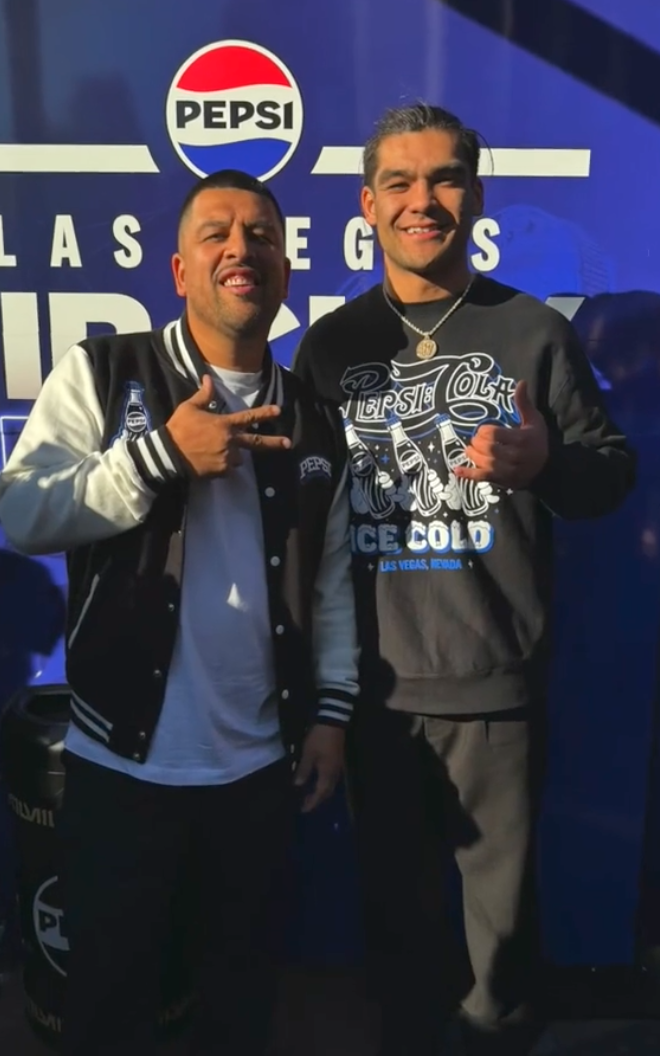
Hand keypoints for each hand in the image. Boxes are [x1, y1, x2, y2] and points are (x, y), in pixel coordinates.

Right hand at [165, 375, 290, 476]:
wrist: (168, 454)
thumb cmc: (178, 429)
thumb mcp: (189, 408)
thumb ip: (203, 395)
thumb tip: (209, 378)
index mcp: (224, 424)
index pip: (248, 416)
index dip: (264, 412)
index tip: (279, 410)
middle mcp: (230, 441)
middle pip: (256, 442)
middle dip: (274, 442)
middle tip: (289, 443)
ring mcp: (227, 458)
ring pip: (238, 458)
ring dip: (233, 456)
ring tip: (217, 453)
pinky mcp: (221, 472)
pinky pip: (227, 470)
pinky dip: (222, 467)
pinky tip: (210, 463)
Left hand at [294, 724, 345, 813]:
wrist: (333, 721)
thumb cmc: (319, 738)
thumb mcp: (308, 754)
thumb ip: (304, 770)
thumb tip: (298, 785)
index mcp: (327, 773)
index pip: (320, 793)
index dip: (312, 802)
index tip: (304, 810)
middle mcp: (335, 773)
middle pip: (328, 791)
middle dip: (318, 800)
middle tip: (306, 804)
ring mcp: (338, 766)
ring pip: (331, 785)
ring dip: (321, 792)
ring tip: (311, 794)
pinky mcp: (338, 759)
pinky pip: (332, 777)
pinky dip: (324, 783)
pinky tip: (318, 780)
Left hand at [454, 380, 547, 489]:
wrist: (547, 467)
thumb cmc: (538, 440)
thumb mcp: (534, 420)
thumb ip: (524, 403)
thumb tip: (521, 382)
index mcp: (522, 439)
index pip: (496, 435)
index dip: (484, 431)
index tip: (482, 430)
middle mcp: (516, 456)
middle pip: (489, 450)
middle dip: (477, 443)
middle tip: (474, 439)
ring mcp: (510, 471)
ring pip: (486, 464)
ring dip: (473, 456)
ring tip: (469, 449)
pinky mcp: (504, 481)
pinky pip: (484, 478)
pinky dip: (469, 475)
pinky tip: (458, 469)